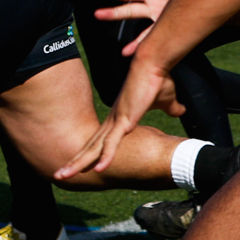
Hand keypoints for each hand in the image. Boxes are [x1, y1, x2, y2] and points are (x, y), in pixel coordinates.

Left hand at [55, 54, 169, 178]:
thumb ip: (170, 107)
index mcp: (119, 118)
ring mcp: (117, 121)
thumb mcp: (166, 100)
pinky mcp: (124, 120)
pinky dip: (106, 156)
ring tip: (63, 175)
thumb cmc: (157, 79)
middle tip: (58, 175)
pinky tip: (98, 169)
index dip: (88, 154)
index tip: (76, 165)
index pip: (99, 141)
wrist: (154, 64)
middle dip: (74, 162)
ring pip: (94, 148)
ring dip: (79, 163)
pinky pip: (113, 143)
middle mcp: (113, 121)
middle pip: (90, 146)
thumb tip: (181, 110)